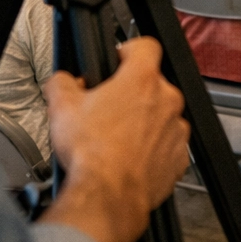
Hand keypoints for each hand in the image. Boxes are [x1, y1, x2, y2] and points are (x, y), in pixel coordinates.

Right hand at [41, 37, 190, 241]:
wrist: (107, 196)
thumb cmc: (91, 154)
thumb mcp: (61, 107)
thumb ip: (62, 81)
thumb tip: (64, 80)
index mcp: (141, 80)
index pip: (146, 45)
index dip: (129, 50)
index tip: (119, 60)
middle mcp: (166, 101)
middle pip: (152, 84)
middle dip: (131, 93)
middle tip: (109, 108)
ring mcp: (176, 131)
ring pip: (161, 115)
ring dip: (144, 121)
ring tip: (118, 137)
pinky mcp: (179, 158)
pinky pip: (168, 145)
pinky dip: (153, 148)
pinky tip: (130, 156)